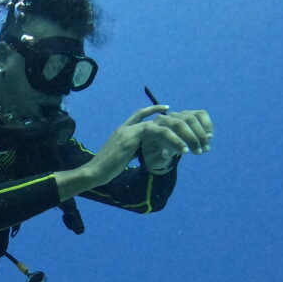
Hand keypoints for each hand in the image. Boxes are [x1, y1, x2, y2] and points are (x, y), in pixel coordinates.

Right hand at [55, 105, 212, 200]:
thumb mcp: (120, 158)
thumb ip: (130, 152)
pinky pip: (156, 134)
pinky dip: (171, 139)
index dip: (152, 110)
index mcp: (122, 131)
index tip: (167, 109)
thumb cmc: (104, 169)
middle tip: (187, 124)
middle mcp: (125, 128)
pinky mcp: (131, 140)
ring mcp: (128, 132)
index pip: (139, 115)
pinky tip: (181, 147)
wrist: (93, 172)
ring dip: (176, 133)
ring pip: (159, 125)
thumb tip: (137, 155)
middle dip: (171, 120)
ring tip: (189, 145)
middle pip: (153, 118)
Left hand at [139, 108, 212, 172]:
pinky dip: (207, 125)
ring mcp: (177, 114)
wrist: (162, 144)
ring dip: (200, 134)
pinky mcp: (189, 113)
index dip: (175, 142)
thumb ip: (159, 157)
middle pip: (179, 124)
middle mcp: (164, 118)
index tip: (186, 152)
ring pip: (191, 119)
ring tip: (205, 148)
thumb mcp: (154, 159)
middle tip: (199, 152)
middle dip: (191, 138)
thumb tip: (166, 153)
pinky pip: (200, 114)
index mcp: (151, 128)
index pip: (164, 132)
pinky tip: (209, 136)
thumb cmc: (157, 154)